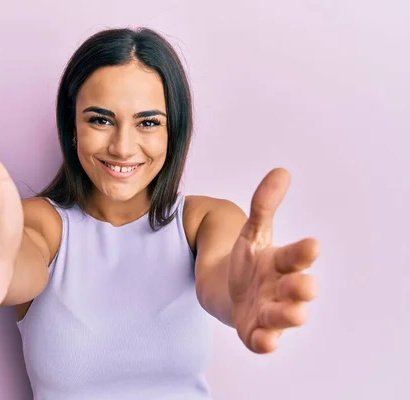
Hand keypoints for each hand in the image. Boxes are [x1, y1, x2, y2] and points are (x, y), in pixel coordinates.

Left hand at [228, 168, 319, 352]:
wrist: (225, 290)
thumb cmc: (248, 262)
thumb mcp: (252, 232)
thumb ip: (263, 205)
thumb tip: (281, 171)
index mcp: (282, 264)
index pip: (295, 257)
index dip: (302, 252)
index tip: (312, 245)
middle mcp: (280, 290)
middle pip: (295, 290)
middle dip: (301, 289)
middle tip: (307, 286)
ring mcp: (268, 312)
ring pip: (282, 316)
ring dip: (288, 316)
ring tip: (294, 314)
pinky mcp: (253, 331)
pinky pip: (260, 339)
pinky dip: (263, 341)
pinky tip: (264, 340)